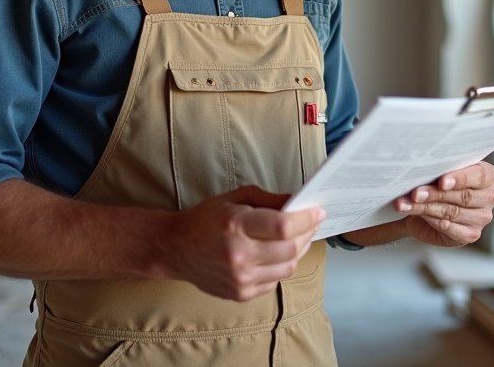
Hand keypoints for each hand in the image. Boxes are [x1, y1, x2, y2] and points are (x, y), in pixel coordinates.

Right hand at [158, 185, 324, 301]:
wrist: (176, 248)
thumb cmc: (206, 219)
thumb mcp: (236, 198)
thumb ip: (269, 200)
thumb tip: (299, 202)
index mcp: (236, 225)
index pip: (284, 226)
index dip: (306, 219)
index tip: (318, 211)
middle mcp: (239, 256)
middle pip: (291, 249)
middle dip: (307, 233)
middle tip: (312, 223)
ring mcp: (240, 279)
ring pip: (288, 267)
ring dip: (298, 251)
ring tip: (298, 237)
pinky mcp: (241, 294)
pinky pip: (275, 280)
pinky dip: (282, 266)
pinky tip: (278, 253)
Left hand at [395, 162, 493, 247]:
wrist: (426, 209)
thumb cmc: (437, 184)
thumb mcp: (440, 172)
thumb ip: (439, 169)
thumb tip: (424, 167)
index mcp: (487, 176)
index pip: (479, 176)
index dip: (460, 179)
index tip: (442, 182)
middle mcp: (489, 197)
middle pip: (463, 196)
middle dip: (436, 194)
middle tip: (415, 193)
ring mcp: (482, 218)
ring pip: (452, 212)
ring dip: (426, 208)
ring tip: (406, 204)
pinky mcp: (471, 234)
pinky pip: (451, 229)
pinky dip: (432, 222)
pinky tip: (420, 217)